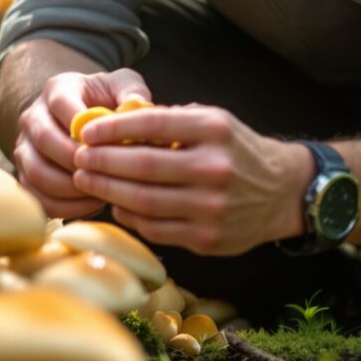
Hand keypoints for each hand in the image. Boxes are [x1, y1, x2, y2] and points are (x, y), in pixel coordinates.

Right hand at [13, 68, 153, 218]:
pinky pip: (38, 198)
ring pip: (37, 172)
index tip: (111, 145)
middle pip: (45, 140)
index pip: (61, 104)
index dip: (85, 128)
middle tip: (108, 173)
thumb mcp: (122, 87)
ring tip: (101, 191)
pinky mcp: (25, 175)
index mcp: (57, 89)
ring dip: (71, 188)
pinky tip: (92, 204)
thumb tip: (138, 106)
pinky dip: (65, 207)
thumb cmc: (107, 103)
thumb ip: (132, 91)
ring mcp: (24, 148)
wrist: (82, 120)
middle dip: (78, 161)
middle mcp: (33, 116)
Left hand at [70, 104, 310, 255]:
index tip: (86, 131)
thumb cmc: (235, 149)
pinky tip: (116, 204)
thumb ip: (168, 122)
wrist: (282, 192)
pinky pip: (155, 229)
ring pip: (143, 201)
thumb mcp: (211, 121)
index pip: (151, 125)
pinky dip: (129, 216)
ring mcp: (212, 207)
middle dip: (101, 162)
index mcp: (214, 131)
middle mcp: (215, 168)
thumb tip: (112, 125)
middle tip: (77, 158)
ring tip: (86, 180)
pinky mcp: (208, 238)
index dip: (112, 128)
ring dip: (108, 190)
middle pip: (141, 167)